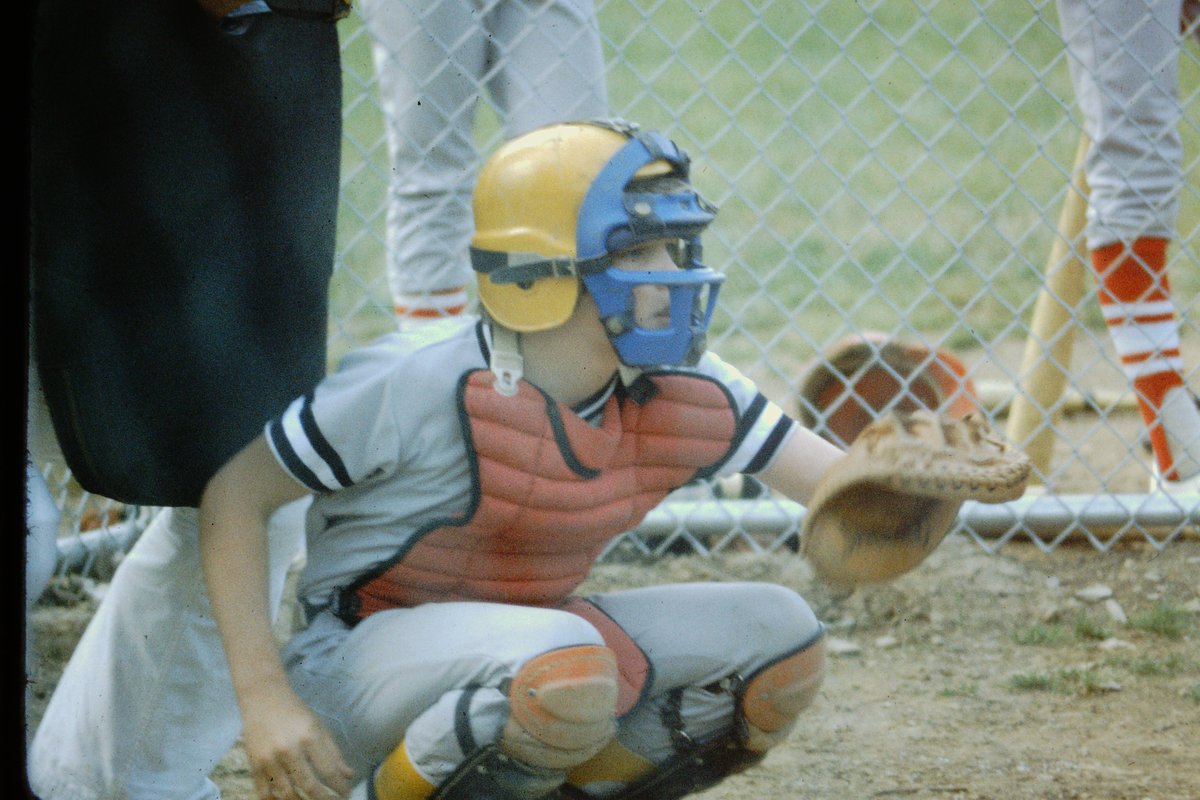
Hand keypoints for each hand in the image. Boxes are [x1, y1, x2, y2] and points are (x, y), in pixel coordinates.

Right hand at [239, 682, 354, 799]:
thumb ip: (334, 753)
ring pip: (287, 794)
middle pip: (309, 786)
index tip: (346, 795)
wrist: (263, 699)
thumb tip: (348, 775)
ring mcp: (269, 760)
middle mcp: (289, 750)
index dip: (339, 787)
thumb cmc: (295, 712)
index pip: (328, 771)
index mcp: (309, 738)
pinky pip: (264, 793)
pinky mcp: (254, 765)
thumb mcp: (319, 726)